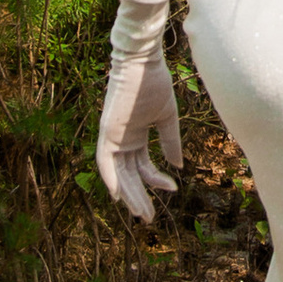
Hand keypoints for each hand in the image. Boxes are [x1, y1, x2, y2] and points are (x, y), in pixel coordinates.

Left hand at [97, 46, 182, 219]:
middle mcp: (121, 139)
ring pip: (117, 174)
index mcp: (135, 136)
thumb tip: (177, 168)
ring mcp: (112, 136)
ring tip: (141, 214)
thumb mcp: (167, 119)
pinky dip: (110, 179)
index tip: (172, 188)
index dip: (155, 181)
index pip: (143, 167)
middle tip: (148, 218)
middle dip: (138, 197)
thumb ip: (170, 142)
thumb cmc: (155, 83)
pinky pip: (105, 162)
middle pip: (128, 176)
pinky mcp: (106, 132)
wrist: (144, 63)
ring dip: (127, 195)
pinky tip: (118, 196)